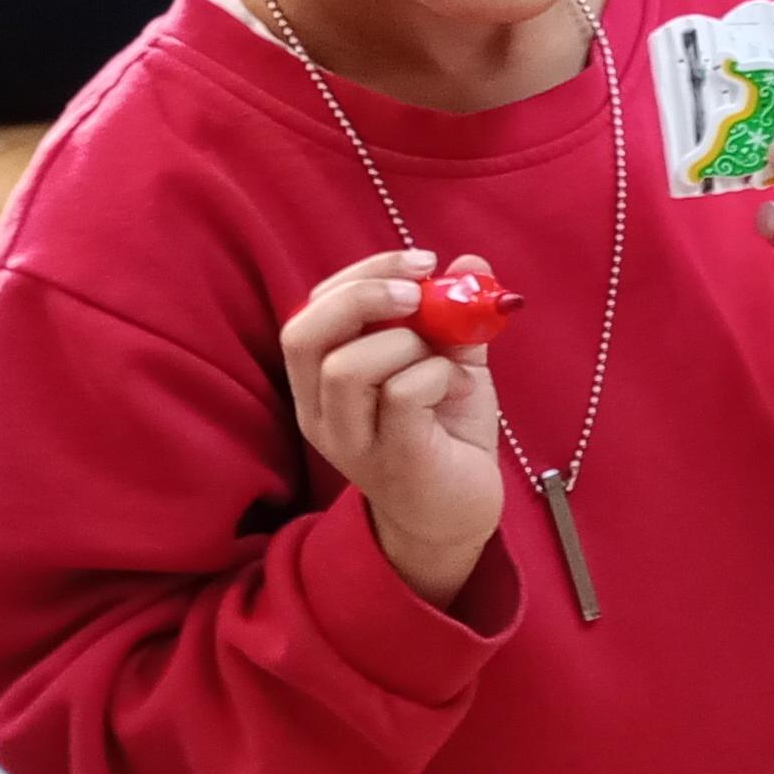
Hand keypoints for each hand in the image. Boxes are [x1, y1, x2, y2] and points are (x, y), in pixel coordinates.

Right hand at [280, 248, 506, 607]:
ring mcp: (350, 440)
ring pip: (347, 367)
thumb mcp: (449, 363)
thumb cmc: (445, 432)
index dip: (360, 275)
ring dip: (408, 342)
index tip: (419, 262)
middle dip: (363, 295)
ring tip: (446, 358)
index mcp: (322, 381)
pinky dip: (439, 373)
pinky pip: (401, 394)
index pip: (310, 311)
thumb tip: (470, 262)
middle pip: (303, 334)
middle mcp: (321, 411)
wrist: (460, 511)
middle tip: (418, 291)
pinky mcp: (391, 459)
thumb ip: (454, 316)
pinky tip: (461, 387)